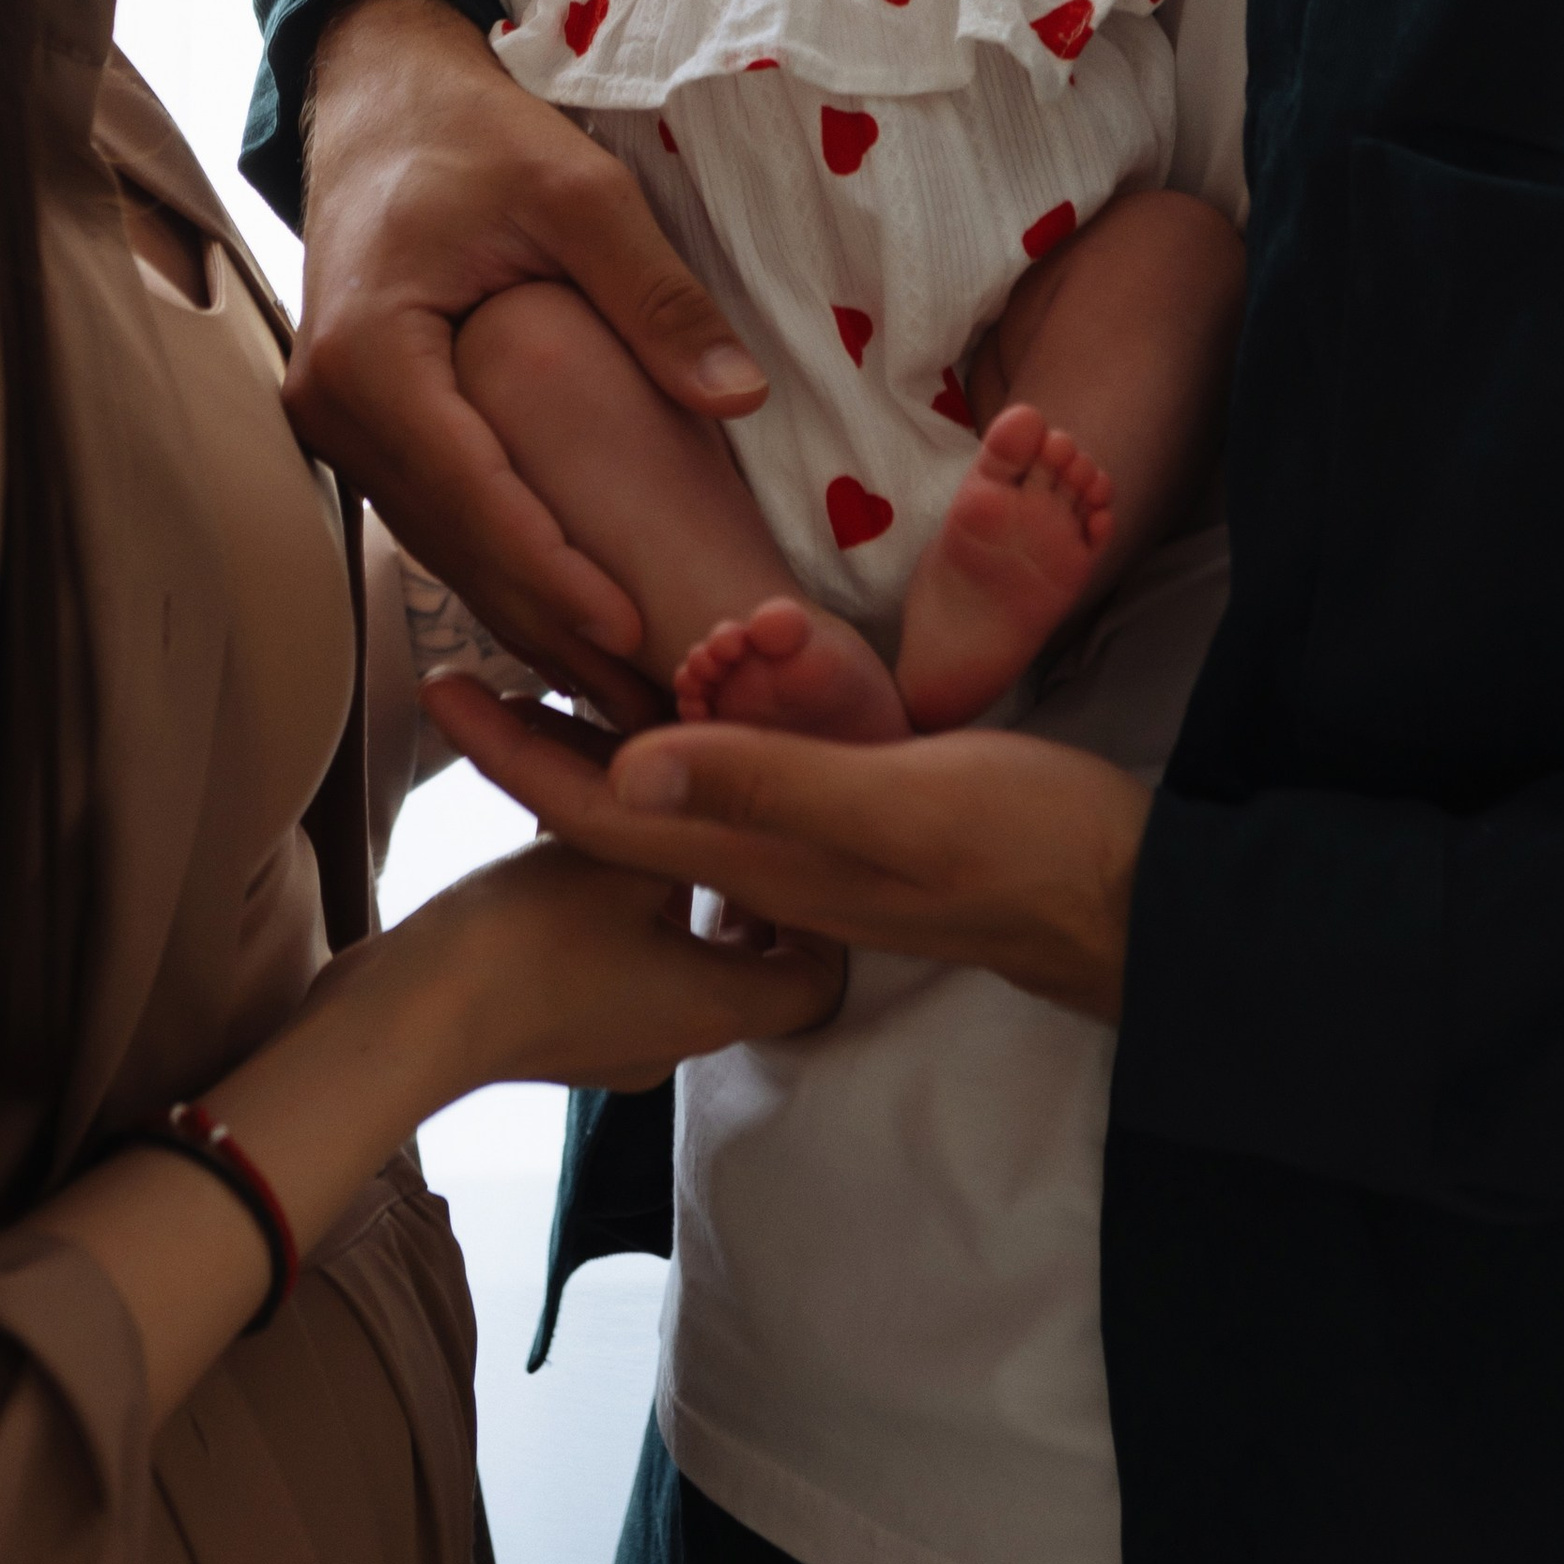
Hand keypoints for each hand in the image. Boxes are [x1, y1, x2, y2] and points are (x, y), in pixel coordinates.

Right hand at [287, 0, 768, 722]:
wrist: (380, 96)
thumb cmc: (473, 134)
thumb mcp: (576, 195)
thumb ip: (655, 298)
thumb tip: (738, 400)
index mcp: (371, 356)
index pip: (473, 496)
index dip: (554, 574)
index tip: (632, 630)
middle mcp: (333, 410)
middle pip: (456, 546)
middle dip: (553, 629)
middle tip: (650, 705)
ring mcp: (338, 427)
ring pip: (444, 547)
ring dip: (531, 617)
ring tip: (627, 689)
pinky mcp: (364, 427)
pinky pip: (439, 517)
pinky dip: (507, 568)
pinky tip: (574, 620)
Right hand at [379, 836, 843, 1097]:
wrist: (410, 1019)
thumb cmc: (529, 937)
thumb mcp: (619, 852)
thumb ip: (678, 814)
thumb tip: (714, 775)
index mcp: (717, 1006)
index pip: (818, 983)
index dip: (823, 920)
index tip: (794, 853)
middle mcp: (677, 1040)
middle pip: (749, 975)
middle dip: (743, 900)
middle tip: (730, 828)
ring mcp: (614, 1049)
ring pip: (679, 970)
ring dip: (677, 907)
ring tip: (652, 832)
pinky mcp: (558, 1038)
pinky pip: (620, 977)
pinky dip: (624, 925)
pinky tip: (586, 865)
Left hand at [425, 677, 1149, 1023]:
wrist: (1124, 897)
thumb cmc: (1018, 845)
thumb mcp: (893, 805)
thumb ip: (766, 785)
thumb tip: (625, 763)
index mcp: (757, 855)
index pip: (601, 809)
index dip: (517, 755)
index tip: (439, 691)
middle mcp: (763, 863)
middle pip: (618, 808)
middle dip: (537, 746)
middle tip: (468, 666)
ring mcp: (808, 854)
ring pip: (672, 802)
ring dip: (602, 743)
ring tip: (551, 675)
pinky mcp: (853, 831)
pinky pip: (733, 791)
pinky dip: (685, 743)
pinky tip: (693, 709)